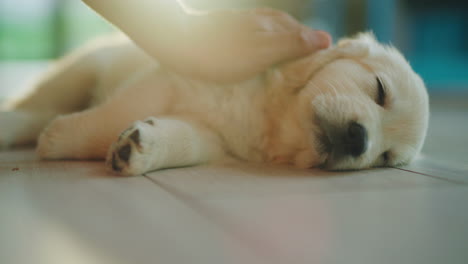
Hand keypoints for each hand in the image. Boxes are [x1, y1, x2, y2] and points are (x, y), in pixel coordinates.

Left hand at [154, 8, 331, 81]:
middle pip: (290, 28)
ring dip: (285, 35)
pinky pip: (256, 27)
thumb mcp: (261, 52)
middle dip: (302, 39)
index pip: (302, 35)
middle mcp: (261, 20)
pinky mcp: (229, 25)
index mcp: (273, 26)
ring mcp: (244, 21)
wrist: (179, 40)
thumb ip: (292, 45)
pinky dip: (265, 34)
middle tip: (313, 51)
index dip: (314, 44)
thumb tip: (325, 39)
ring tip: (292, 46)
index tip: (326, 54)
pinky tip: (260, 39)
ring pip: (273, 26)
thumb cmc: (221, 53)